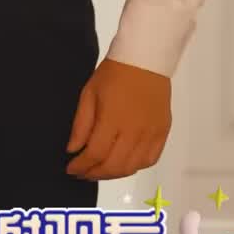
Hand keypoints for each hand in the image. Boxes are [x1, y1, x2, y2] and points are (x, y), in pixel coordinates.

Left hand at [65, 56, 170, 179]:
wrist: (145, 59)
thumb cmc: (114, 73)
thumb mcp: (89, 93)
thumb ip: (81, 124)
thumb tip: (73, 149)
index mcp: (113, 119)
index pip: (95, 154)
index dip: (81, 166)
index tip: (71, 168)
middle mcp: (134, 131)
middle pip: (114, 166)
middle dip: (94, 174)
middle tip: (83, 173)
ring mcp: (151, 134)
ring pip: (132, 167)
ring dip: (113, 174)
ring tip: (100, 170)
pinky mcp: (162, 133)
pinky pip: (150, 160)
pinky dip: (135, 167)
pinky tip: (123, 163)